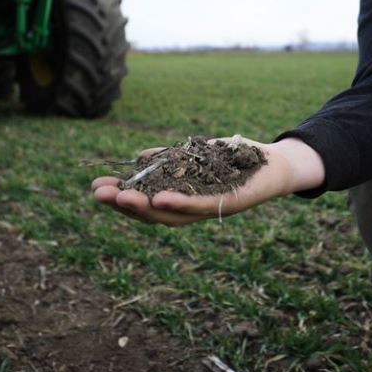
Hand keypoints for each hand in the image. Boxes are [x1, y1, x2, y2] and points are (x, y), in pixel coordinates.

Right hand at [91, 137, 324, 225]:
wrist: (275, 164)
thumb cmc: (235, 160)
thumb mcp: (196, 156)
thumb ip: (170, 159)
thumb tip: (139, 157)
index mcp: (182, 200)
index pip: (145, 203)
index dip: (120, 198)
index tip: (95, 186)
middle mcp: (192, 210)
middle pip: (152, 213)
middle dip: (123, 203)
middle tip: (97, 193)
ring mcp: (209, 210)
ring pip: (171, 215)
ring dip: (143, 207)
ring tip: (119, 197)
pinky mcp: (228, 204)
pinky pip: (199, 207)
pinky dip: (178, 204)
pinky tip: (158, 197)